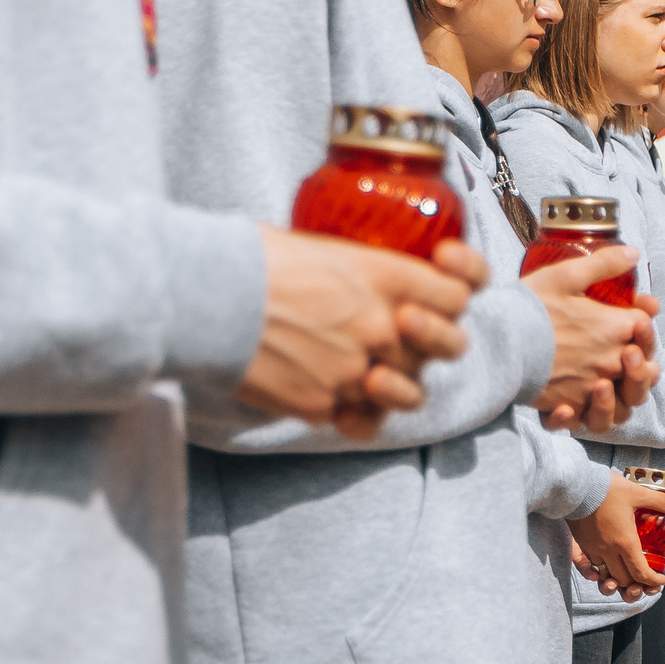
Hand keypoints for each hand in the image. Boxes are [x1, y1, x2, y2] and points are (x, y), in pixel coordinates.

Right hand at [237, 228, 478, 434]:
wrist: (206, 300)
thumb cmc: (251, 259)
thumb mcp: (318, 244)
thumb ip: (359, 267)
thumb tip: (362, 274)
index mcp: (385, 275)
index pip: (459, 293)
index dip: (455, 292)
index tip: (439, 285)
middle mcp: (381, 325)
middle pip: (445, 345)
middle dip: (433, 340)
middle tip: (406, 332)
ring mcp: (356, 370)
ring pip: (411, 391)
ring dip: (399, 384)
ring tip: (373, 374)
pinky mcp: (324, 405)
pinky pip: (358, 419)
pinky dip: (350, 412)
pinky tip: (332, 396)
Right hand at [524, 247, 654, 428]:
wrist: (496, 344)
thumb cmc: (528, 308)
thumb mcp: (565, 275)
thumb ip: (603, 264)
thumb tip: (632, 252)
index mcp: (616, 327)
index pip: (645, 324)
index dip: (641, 315)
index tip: (629, 310)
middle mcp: (611, 361)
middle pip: (644, 365)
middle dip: (640, 356)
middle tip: (626, 349)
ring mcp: (592, 387)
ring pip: (625, 400)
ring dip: (622, 390)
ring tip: (607, 381)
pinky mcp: (570, 405)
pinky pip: (590, 418)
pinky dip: (587, 412)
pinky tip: (576, 402)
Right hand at [566, 472, 664, 600]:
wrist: (574, 484)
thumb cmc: (605, 489)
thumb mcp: (637, 492)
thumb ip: (661, 502)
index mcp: (624, 542)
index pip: (641, 573)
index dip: (653, 580)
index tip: (661, 579)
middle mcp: (608, 551)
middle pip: (624, 580)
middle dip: (638, 585)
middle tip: (646, 579)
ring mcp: (592, 549)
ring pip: (606, 576)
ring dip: (617, 581)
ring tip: (626, 576)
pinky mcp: (581, 544)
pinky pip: (590, 567)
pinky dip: (599, 572)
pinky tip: (603, 569)